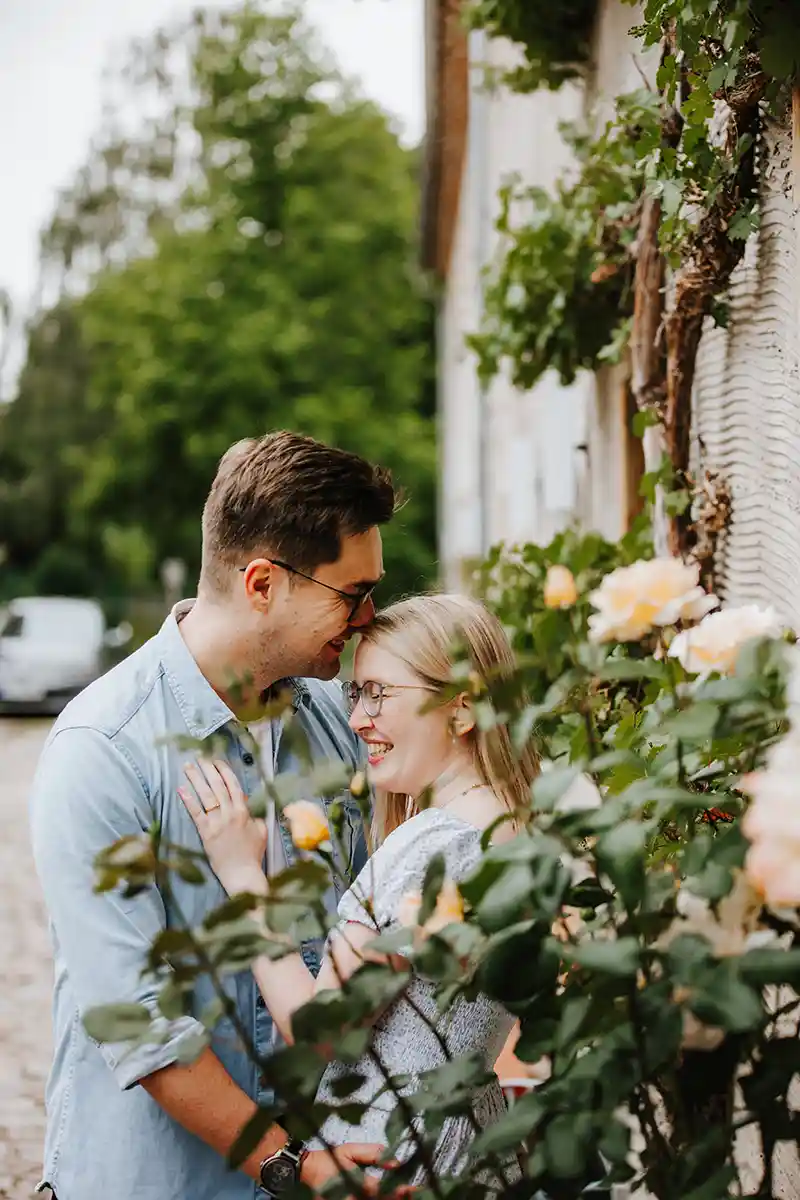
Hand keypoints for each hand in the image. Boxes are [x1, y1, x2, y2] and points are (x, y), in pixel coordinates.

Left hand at [179, 759, 267, 894]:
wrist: (242, 873)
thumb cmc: (253, 853)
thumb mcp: (261, 830)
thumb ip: (255, 814)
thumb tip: (246, 802)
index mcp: (244, 811)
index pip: (233, 785)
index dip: (224, 770)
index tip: (217, 760)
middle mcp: (230, 813)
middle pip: (217, 786)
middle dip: (208, 769)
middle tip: (199, 756)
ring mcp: (217, 823)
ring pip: (206, 795)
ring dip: (196, 779)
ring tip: (187, 766)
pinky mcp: (205, 833)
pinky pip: (196, 813)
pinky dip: (188, 801)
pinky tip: (181, 789)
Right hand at [302, 1144, 409, 1196]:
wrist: (309, 1171)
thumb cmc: (330, 1159)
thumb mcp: (350, 1151)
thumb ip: (373, 1154)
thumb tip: (396, 1161)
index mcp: (355, 1182)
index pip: (380, 1189)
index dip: (397, 1190)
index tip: (411, 1188)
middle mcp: (353, 1197)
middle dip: (396, 1198)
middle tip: (412, 1194)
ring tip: (405, 1196)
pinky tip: (389, 1197)